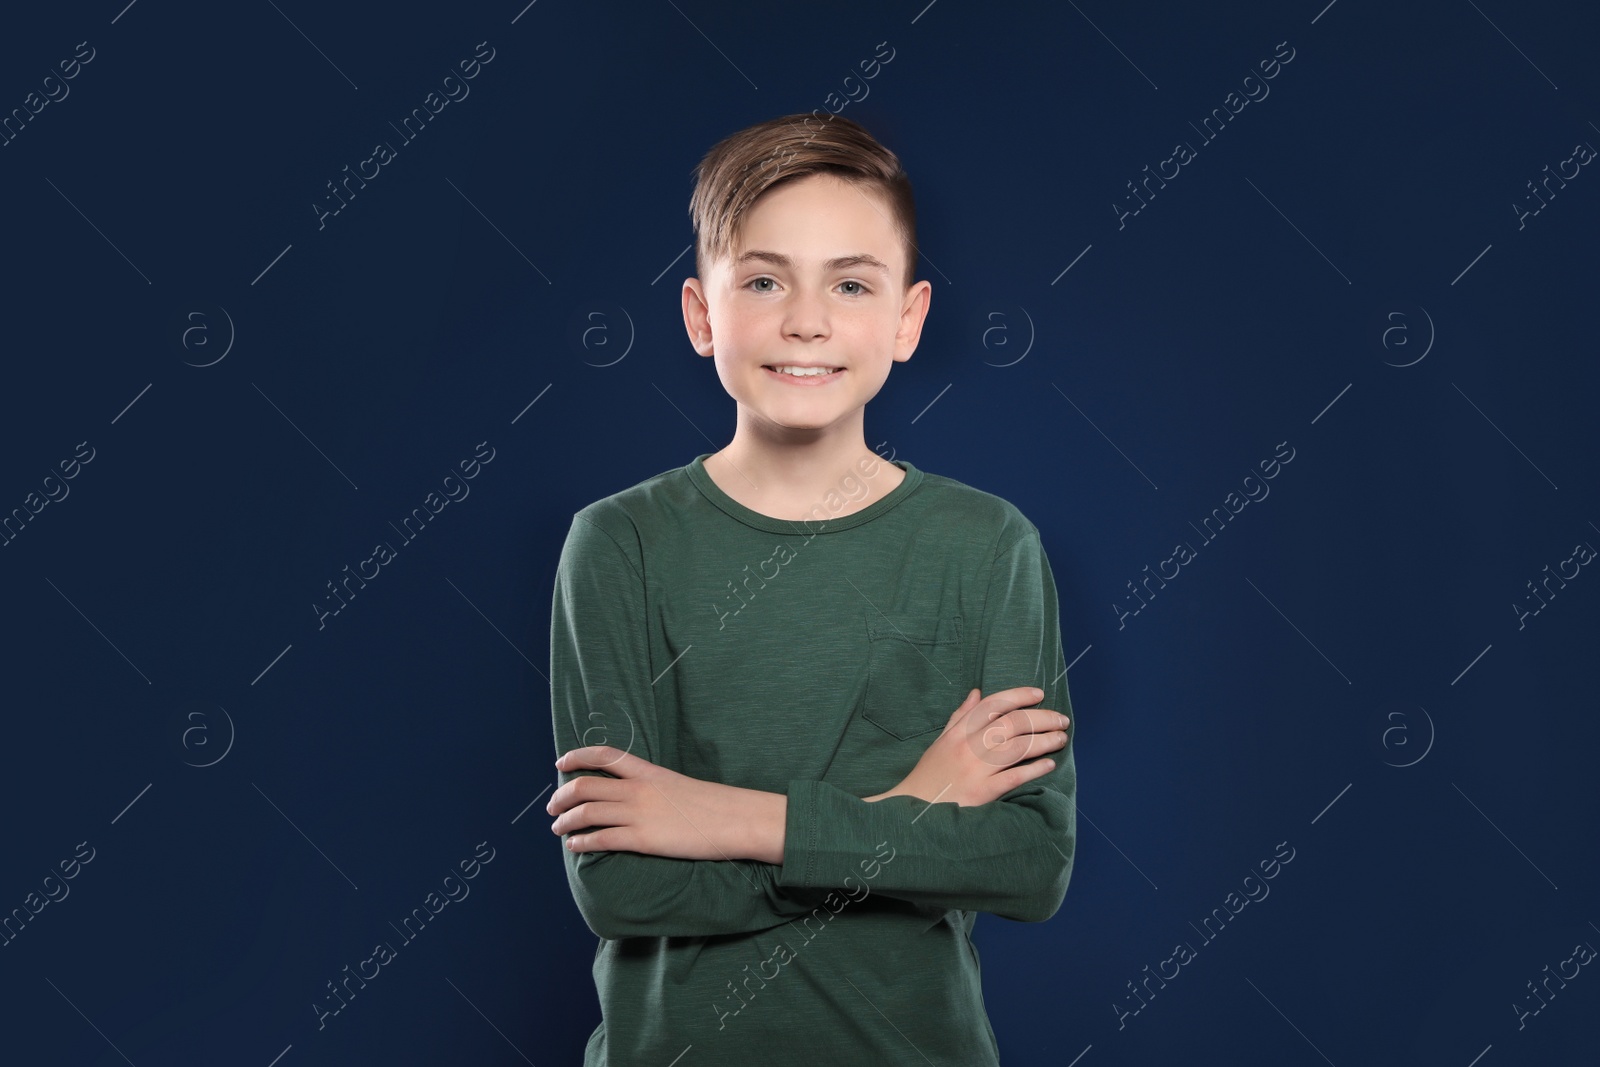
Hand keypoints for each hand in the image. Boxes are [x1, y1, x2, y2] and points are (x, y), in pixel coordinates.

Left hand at [548, 746, 781, 861]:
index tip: (561, 762)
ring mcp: (639, 814)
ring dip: (565, 821)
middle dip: (562, 795)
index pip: (604, 755)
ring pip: (586, 812)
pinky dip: (582, 842)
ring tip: (558, 828)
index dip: (578, 756)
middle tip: (553, 806)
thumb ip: (653, 787)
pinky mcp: (642, 839)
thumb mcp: (678, 786)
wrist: (735, 819)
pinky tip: (576, 846)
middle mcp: (638, 789)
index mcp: (648, 772)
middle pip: (585, 785)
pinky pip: (601, 839)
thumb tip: (635, 795)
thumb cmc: (713, 805)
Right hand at [865, 686, 1068, 806]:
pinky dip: (1035, 769)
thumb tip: (977, 692)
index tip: (1039, 694)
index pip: (992, 704)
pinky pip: (1014, 776)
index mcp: (958, 733)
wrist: (914, 812)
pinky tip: (1049, 764)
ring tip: (1060, 739)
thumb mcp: (941, 742)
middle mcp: (968, 747)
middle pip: (1012, 723)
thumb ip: (960, 717)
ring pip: (1018, 747)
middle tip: (1061, 720)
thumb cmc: (929, 776)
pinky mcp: (982, 793)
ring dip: (1045, 740)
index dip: (1018, 695)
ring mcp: (975, 770)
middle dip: (1042, 718)